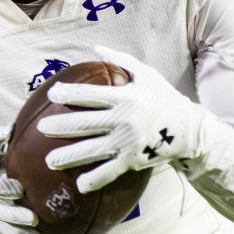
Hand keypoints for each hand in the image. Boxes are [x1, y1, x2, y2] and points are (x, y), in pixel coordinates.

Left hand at [38, 45, 205, 192]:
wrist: (191, 130)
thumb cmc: (164, 99)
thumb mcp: (147, 75)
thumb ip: (121, 61)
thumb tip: (96, 48)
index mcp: (125, 97)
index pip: (90, 94)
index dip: (69, 94)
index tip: (52, 94)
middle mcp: (123, 120)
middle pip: (84, 124)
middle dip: (60, 126)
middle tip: (41, 129)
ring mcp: (127, 142)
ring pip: (92, 150)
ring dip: (68, 156)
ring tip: (49, 161)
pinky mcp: (133, 160)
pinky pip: (110, 172)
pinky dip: (94, 180)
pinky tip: (79, 186)